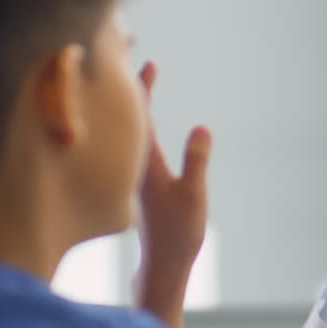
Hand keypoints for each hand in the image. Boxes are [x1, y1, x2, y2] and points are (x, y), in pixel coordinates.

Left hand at [133, 61, 211, 327]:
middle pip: (128, 120)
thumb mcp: (194, 195)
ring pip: (126, 133)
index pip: (140, 118)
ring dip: (132, 109)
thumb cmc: (177, 233)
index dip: (143, 90)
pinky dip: (133, 128)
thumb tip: (200, 128)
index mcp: (143, 165)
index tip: (147, 64)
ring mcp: (130, 176)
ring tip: (135, 86)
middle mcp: (131, 167)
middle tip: (135, 62)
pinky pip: (128, 147)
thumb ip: (196, 161)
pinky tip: (135, 125)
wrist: (161, 265)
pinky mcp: (133, 186)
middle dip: (132, 91)